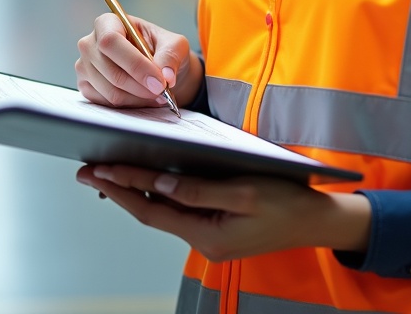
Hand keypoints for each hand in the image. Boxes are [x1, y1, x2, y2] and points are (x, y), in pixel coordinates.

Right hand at [76, 14, 198, 108]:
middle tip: (163, 91)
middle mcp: (89, 43)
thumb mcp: (174, 44)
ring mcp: (84, 66)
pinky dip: (131, 105)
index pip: (111, 40)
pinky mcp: (86, 87)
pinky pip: (107, 103)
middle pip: (110, 70)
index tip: (159, 80)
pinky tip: (144, 98)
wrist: (156, 68)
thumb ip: (171, 55)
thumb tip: (166, 76)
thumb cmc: (161, 49)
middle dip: (141, 85)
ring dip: (139, 98)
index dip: (135, 63)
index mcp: (107, 22)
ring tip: (158, 95)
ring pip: (111, 91)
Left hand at [76, 164, 370, 260]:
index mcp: (209, 235)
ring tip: (109, 171)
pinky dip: (161, 193)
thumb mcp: (246, 191)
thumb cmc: (290, 203)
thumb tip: (160, 183)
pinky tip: (148, 179)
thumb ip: (200, 189)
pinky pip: (181, 210)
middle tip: (88, 171)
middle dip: (120, 190)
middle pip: (152, 213)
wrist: (321, 221)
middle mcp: (204, 240)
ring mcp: (211, 235)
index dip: (123, 187)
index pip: (153, 209)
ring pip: (164, 212)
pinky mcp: (218, 226)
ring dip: (137, 191)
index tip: (97, 171)